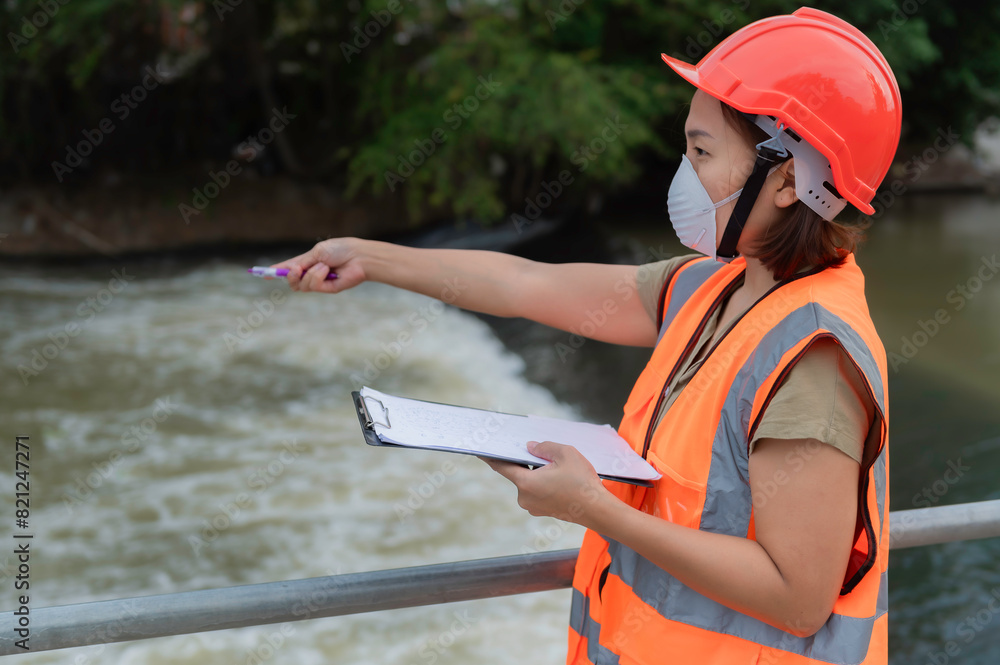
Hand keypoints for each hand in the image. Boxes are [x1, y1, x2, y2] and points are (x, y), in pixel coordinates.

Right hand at [269, 237, 366, 292]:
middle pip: (292, 281)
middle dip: (290, 275)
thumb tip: (290, 270)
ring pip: (300, 285)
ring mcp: (319, 282)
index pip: (290, 268)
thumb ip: (303, 262)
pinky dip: (317, 277)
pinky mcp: (327, 289)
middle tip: (296, 269)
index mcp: (309, 261)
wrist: (359, 257)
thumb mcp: (317, 252)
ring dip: (309, 274)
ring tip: (324, 266)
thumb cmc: (341, 250)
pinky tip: (328, 271)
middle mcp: (312, 273)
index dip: (276, 272)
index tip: (264, 274)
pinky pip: (312, 286)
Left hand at [481, 441, 610, 525]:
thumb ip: (544, 447)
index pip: (502, 467)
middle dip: (526, 461)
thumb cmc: (582, 482)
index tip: (479, 451)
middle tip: (537, 451)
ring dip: (536, 472)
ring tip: (557, 467)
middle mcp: (525, 498)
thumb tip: (530, 447)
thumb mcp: (565, 454)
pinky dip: (543, 482)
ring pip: (529, 482)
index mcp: (526, 483)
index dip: (490, 457)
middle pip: (518, 473)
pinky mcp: (542, 510)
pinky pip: (537, 491)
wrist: (598, 510)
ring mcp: (533, 507)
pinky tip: (559, 478)